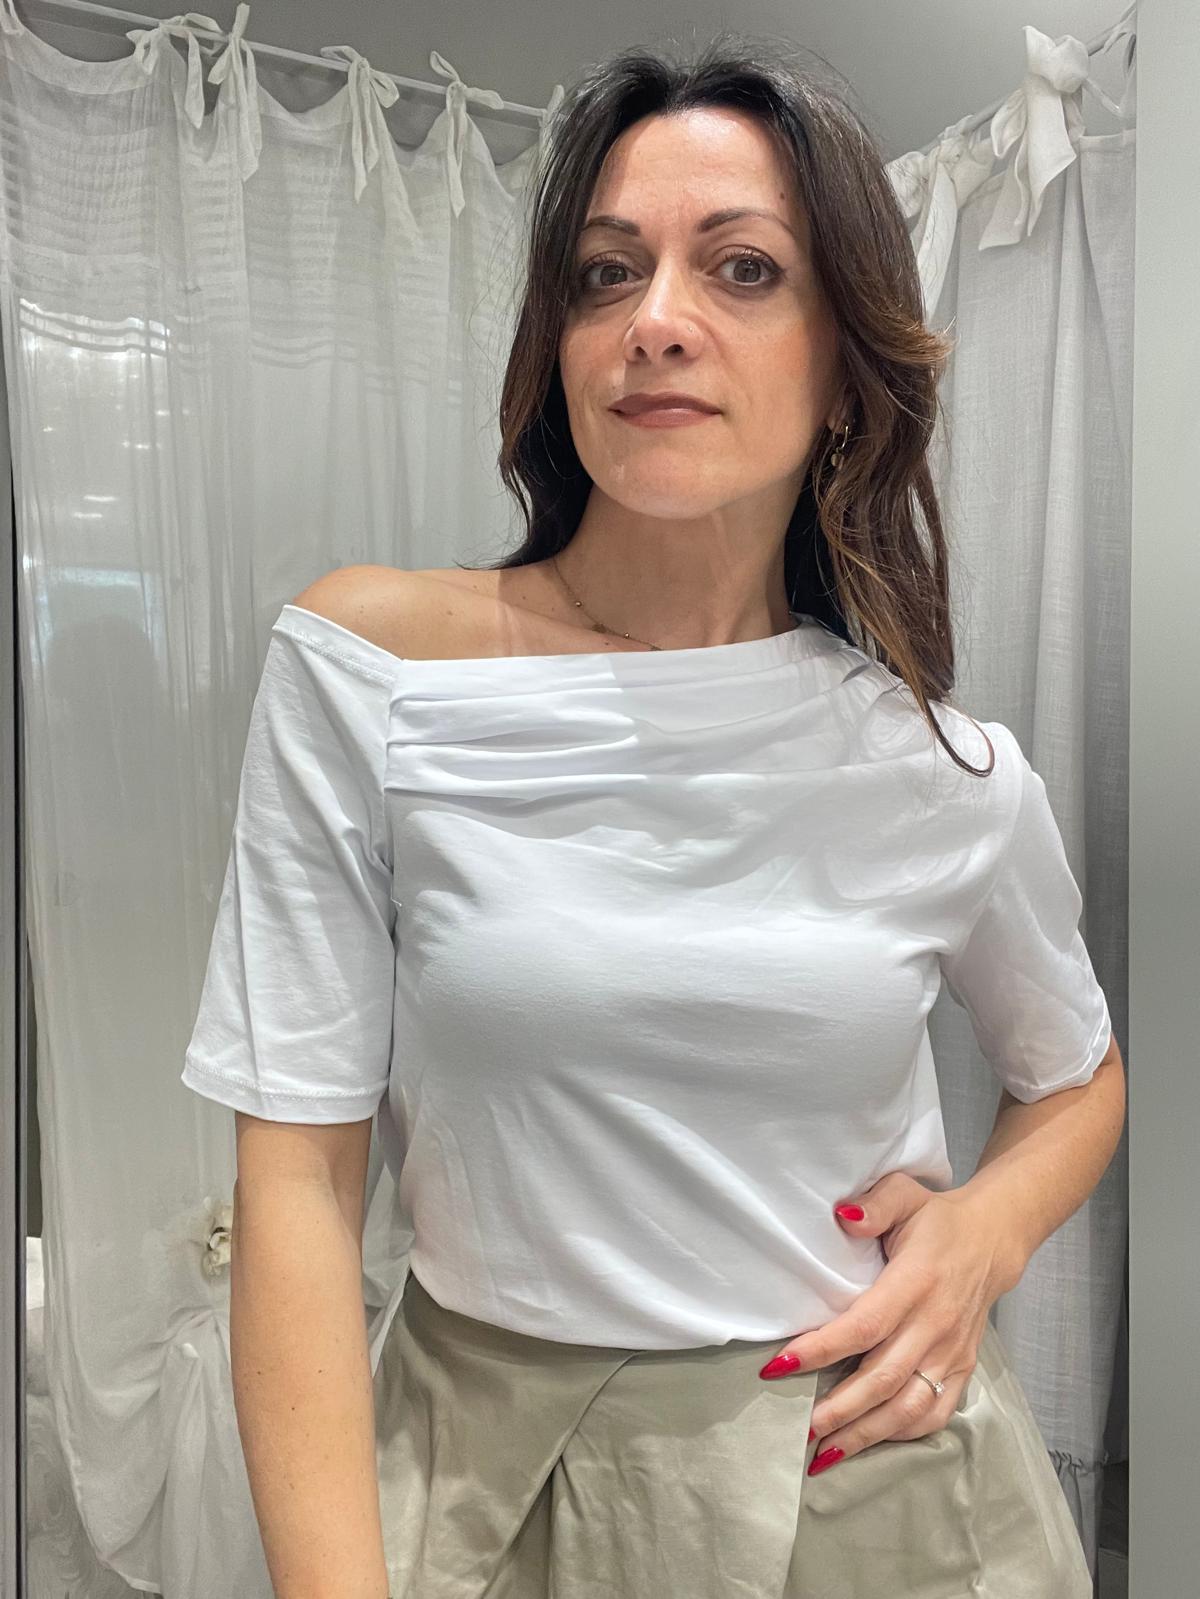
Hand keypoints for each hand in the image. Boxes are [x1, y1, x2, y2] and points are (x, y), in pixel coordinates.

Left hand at [758, 1173, 1024, 1473]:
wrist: (992, 1241)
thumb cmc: (935, 1220)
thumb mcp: (904, 1194)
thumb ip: (874, 1205)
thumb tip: (842, 1217)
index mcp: (916, 1282)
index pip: (864, 1326)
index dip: (821, 1349)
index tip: (779, 1366)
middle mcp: (935, 1324)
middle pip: (883, 1378)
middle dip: (839, 1409)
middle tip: (799, 1427)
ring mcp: (952, 1352)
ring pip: (909, 1407)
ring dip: (867, 1433)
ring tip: (825, 1452)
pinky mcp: (963, 1369)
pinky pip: (935, 1413)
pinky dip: (902, 1434)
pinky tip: (869, 1442)